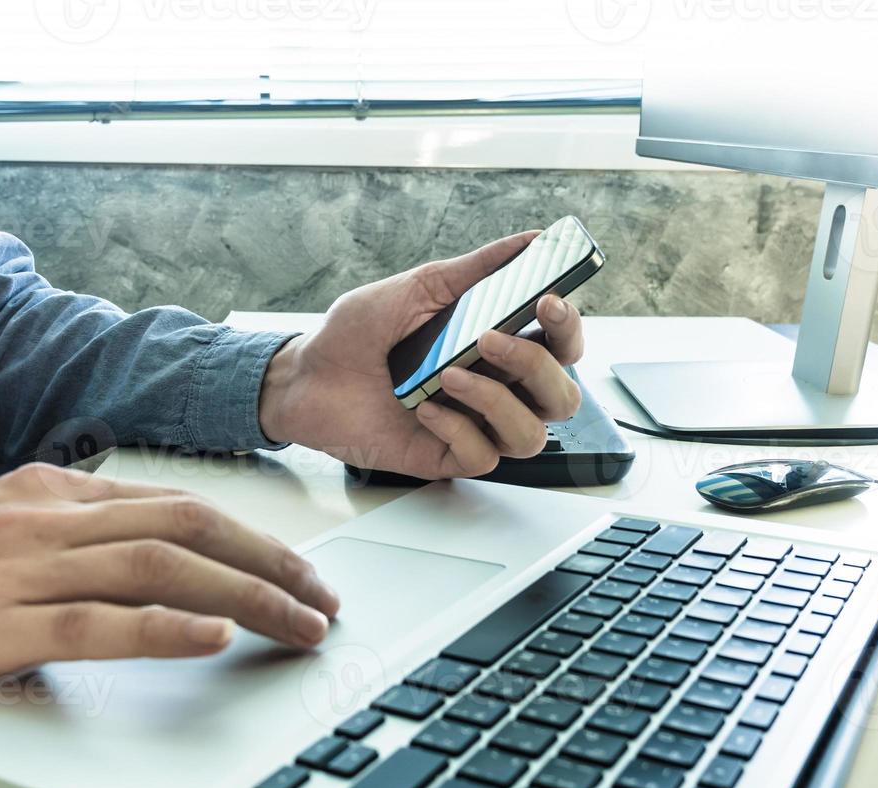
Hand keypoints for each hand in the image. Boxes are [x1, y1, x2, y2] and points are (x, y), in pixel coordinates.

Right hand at [0, 464, 338, 752]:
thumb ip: (71, 548)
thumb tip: (160, 566)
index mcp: (44, 491)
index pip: (175, 502)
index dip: (252, 536)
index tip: (300, 569)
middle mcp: (36, 515)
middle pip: (186, 523)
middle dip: (270, 560)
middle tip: (324, 599)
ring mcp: (11, 567)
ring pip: (158, 566)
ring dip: (244, 597)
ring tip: (299, 624)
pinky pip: (95, 622)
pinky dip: (163, 629)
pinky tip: (212, 639)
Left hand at [258, 232, 584, 478]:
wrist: (308, 375)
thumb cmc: (360, 333)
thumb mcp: (418, 287)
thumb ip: (477, 269)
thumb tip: (530, 240)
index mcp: (499, 345)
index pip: (561, 347)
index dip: (569, 329)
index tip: (549, 303)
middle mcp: (496, 389)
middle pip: (562, 397)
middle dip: (537, 367)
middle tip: (489, 339)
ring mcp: (475, 426)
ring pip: (532, 436)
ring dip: (497, 402)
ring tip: (448, 375)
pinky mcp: (447, 456)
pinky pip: (482, 457)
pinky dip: (457, 429)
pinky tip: (424, 408)